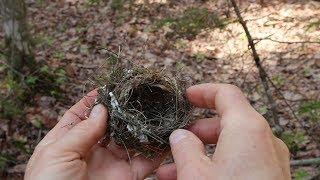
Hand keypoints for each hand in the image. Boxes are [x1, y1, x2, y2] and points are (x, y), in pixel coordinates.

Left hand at [25, 90, 163, 179]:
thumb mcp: (57, 154)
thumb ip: (81, 131)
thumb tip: (102, 108)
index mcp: (66, 143)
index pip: (80, 116)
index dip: (93, 101)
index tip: (108, 86)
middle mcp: (90, 151)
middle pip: (109, 125)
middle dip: (122, 110)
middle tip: (136, 94)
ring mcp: (110, 164)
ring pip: (130, 140)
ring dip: (141, 127)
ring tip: (155, 109)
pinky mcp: (127, 177)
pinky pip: (145, 162)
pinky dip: (157, 150)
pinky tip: (165, 135)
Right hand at [157, 84, 289, 179]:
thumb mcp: (195, 173)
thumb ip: (184, 148)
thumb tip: (179, 136)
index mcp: (248, 127)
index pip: (226, 94)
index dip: (203, 92)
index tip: (187, 96)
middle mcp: (264, 140)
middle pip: (227, 121)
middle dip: (197, 131)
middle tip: (177, 139)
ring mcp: (270, 160)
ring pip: (231, 145)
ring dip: (202, 152)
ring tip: (174, 169)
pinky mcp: (270, 177)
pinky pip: (240, 162)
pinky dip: (218, 164)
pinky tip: (195, 178)